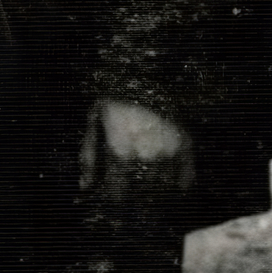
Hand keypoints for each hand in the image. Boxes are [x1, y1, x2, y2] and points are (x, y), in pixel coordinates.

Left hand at [79, 98, 194, 199]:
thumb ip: (89, 158)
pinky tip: (172, 181)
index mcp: (121, 153)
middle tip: (131, 181)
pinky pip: (186, 176)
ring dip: (155, 185)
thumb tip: (85, 186)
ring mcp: (169, 151)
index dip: (115, 195)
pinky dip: (179, 182)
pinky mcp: (185, 144)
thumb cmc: (113, 102)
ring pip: (163, 186)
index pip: (118, 194)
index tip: (115, 192)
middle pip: (142, 192)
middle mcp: (147, 157)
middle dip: (135, 190)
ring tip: (147, 175)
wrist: (141, 76)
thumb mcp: (93, 126)